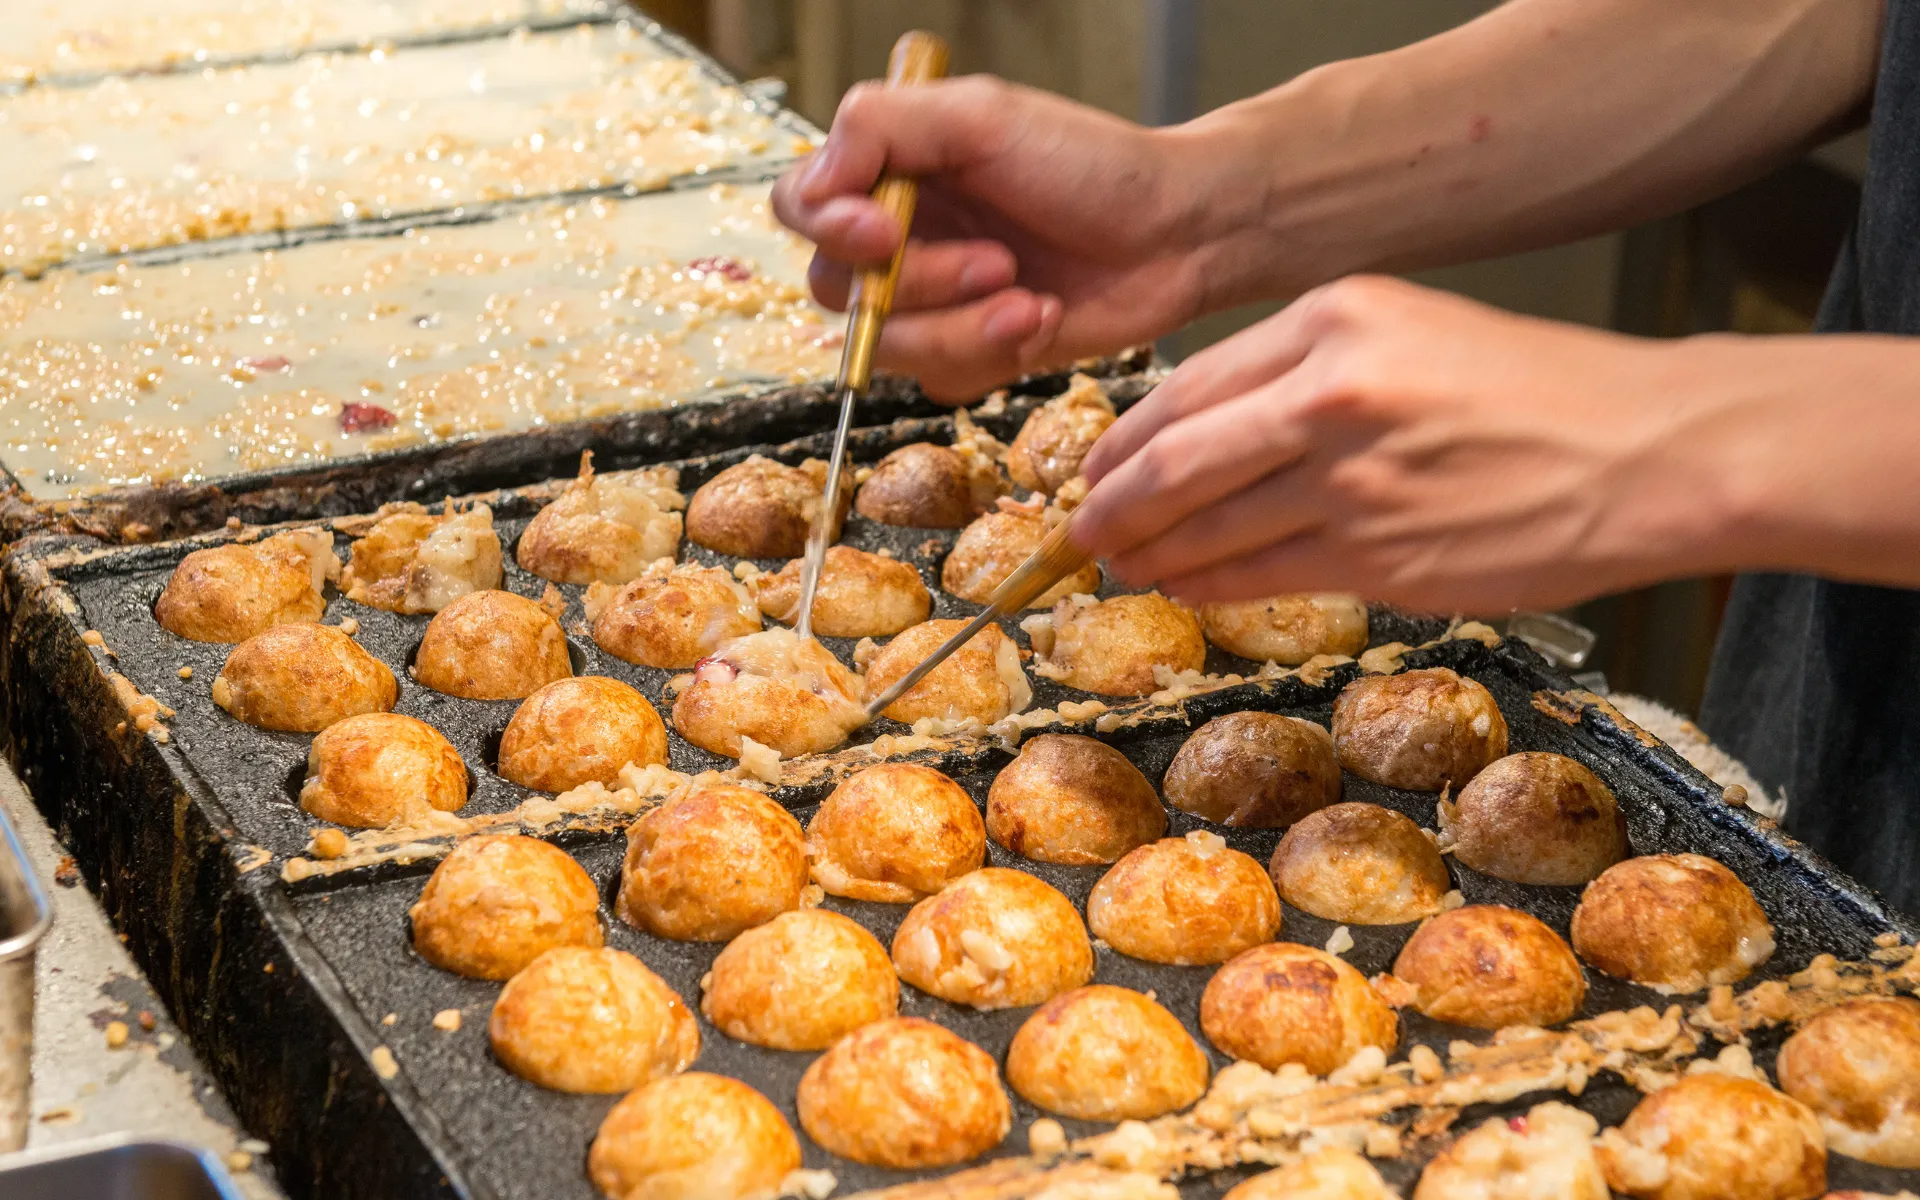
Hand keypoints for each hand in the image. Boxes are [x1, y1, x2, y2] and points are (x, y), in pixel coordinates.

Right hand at [771, 77, 1247, 399]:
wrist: (1177, 234)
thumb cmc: (1092, 163)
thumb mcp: (982, 115)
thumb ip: (882, 126)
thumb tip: (817, 179)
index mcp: (889, 169)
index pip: (800, 205)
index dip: (830, 228)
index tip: (886, 233)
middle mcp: (899, 236)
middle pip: (840, 290)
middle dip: (924, 287)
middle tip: (999, 262)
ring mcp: (933, 300)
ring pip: (890, 346)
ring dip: (965, 328)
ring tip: (1033, 299)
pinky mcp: (969, 351)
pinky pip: (940, 379)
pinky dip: (994, 354)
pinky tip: (1043, 319)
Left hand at [1073, 275, 1758, 613]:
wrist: (1653, 450)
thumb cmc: (1541, 392)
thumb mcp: (1412, 334)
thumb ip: (1306, 373)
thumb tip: (1205, 435)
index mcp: (1336, 320)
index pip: (1187, 389)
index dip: (1123, 442)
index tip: (1093, 470)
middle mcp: (1332, 393)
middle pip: (1177, 462)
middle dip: (1110, 507)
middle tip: (1076, 535)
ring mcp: (1353, 479)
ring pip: (1212, 530)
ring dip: (1154, 556)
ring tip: (1123, 567)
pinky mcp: (1381, 554)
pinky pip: (1264, 577)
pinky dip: (1213, 586)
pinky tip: (1190, 587)